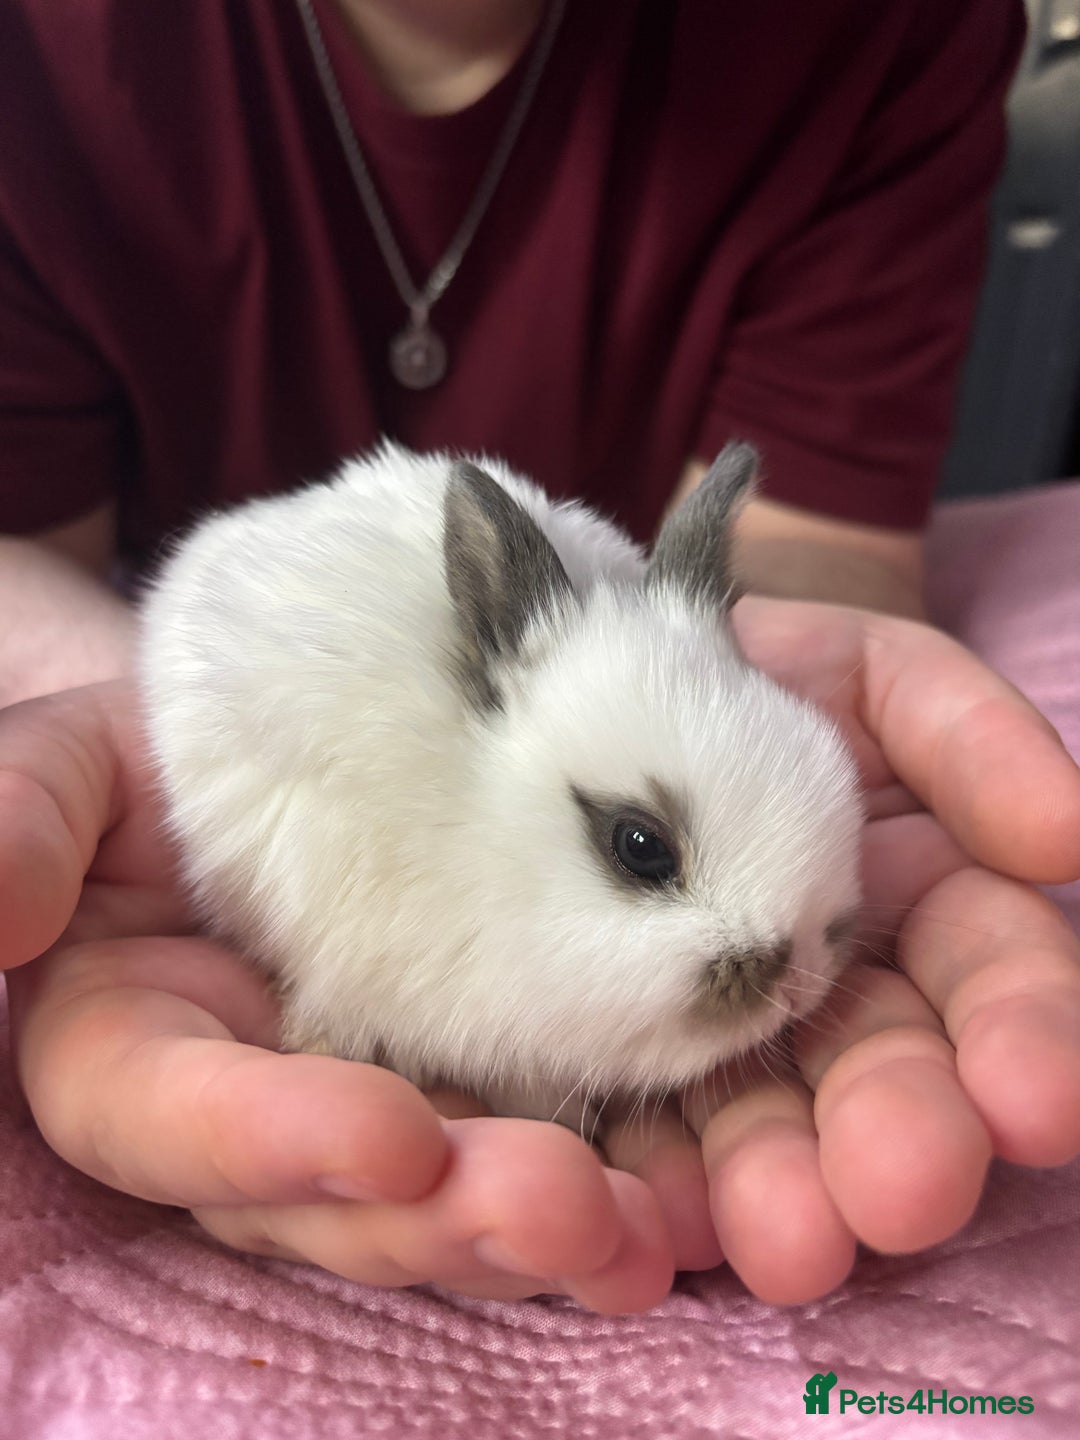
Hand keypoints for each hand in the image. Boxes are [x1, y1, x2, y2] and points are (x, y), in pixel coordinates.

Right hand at [0, 681, 677, 1312]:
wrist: (260, 746)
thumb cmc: (150, 753)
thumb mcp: (65, 769)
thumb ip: (20, 825)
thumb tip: (4, 917)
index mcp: (133, 1045)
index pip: (172, 1121)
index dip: (272, 1141)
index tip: (393, 1131)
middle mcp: (249, 1105)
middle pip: (328, 1198)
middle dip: (441, 1217)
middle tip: (562, 1208)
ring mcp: (360, 1101)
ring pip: (436, 1199)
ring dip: (536, 1228)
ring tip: (637, 1230)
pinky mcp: (462, 1081)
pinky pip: (524, 1146)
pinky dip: (601, 1183)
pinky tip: (675, 1202)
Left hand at [599, 597, 1079, 1302]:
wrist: (616, 691)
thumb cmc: (766, 684)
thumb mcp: (880, 680)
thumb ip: (970, 740)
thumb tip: (1062, 833)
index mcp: (928, 911)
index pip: (999, 984)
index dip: (1027, 1041)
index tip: (1030, 1099)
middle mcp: (841, 993)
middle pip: (886, 1081)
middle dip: (900, 1141)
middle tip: (894, 1191)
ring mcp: (728, 1036)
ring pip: (769, 1127)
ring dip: (784, 1191)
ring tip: (783, 1239)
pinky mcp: (619, 1057)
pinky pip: (641, 1132)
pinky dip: (653, 1185)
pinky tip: (652, 1213)